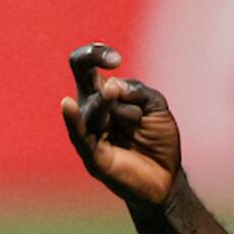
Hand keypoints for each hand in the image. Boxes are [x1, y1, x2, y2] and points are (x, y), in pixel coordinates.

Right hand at [60, 43, 181, 210]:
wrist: (166, 179)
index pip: (86, 66)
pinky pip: (80, 136)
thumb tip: (112, 85)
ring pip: (90, 107)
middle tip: (114, 59)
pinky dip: (74, 121)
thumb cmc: (159, 140)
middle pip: (83, 79)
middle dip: (92, 61)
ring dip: (105, 101)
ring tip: (118, 100)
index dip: (94, 54)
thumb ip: (138, 92)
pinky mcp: (94, 156)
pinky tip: (67, 105)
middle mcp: (92, 111)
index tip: (114, 58)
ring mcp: (92, 133)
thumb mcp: (156, 107)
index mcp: (105, 95)